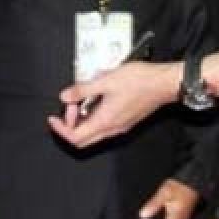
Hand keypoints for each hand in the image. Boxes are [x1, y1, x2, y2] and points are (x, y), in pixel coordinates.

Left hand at [48, 61, 178, 148]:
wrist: (164, 83)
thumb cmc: (141, 81)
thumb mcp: (106, 80)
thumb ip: (82, 89)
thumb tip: (65, 96)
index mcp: (105, 121)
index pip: (75, 136)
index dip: (60, 128)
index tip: (53, 118)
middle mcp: (112, 128)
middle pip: (82, 139)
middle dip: (70, 125)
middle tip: (69, 106)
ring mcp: (120, 126)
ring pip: (93, 132)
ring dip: (83, 119)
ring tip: (83, 98)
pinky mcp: (126, 121)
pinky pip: (104, 125)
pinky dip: (94, 116)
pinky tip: (97, 98)